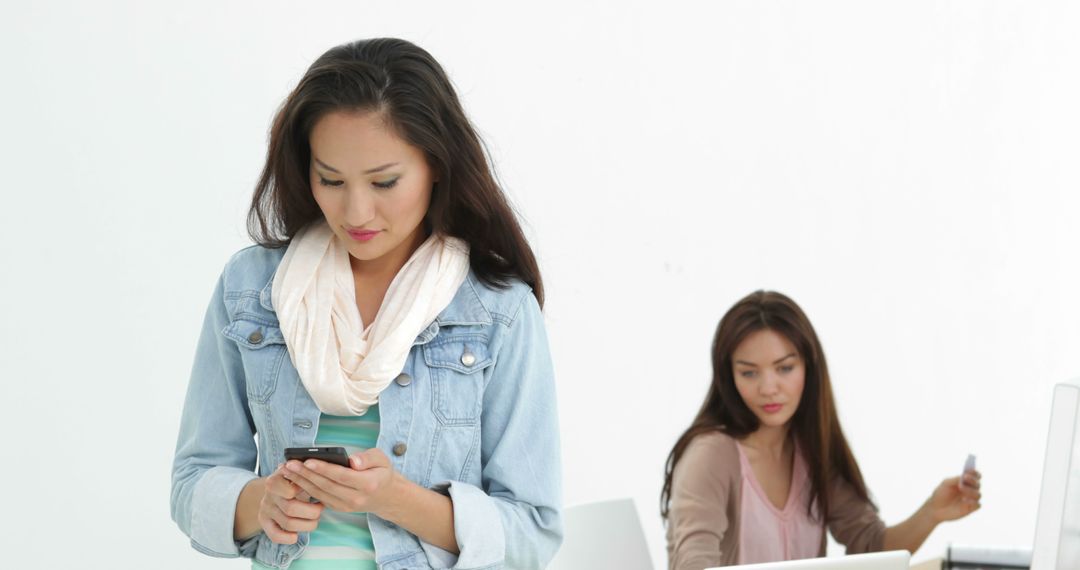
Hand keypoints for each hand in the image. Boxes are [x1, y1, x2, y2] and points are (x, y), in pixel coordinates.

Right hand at [258, 465, 324, 543]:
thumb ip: (305, 473)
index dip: (305, 493)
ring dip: (306, 525)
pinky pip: (274, 535)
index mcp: (275, 480)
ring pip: (288, 523)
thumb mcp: (297, 472)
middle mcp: (268, 495)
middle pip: (291, 509)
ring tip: (315, 519)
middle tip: (320, 508)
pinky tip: (296, 535)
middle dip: (312, 512)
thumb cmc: (292, 480)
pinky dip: (287, 538)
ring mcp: (265, 509)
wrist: (273, 489)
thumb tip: (318, 469)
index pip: (290, 490)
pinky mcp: (264, 522)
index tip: (315, 491)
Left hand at [283, 448, 397, 515]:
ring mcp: (346, 505)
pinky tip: (295, 478)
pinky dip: (305, 488)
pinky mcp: (338, 508)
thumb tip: (352, 460)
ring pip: (320, 493)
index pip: (341, 476)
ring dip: (301, 481)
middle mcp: (356, 498)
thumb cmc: (381, 473)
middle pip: (326, 485)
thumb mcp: (382, 459)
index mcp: (368, 484)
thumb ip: (368, 458)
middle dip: (306, 474)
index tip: (308, 460)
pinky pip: (319, 498)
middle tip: (289, 464)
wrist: (386, 497)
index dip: (323, 469)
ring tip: (287, 470)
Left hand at [927, 469, 981, 522]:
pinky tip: (964, 500)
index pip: (975, 476)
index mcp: (966, 482)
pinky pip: (977, 505)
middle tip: (964, 477)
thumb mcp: (946, 483)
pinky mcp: (971, 508)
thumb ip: (955, 479)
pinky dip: (973, 502)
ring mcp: (971, 499)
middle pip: (978, 484)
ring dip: (970, 491)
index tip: (970, 470)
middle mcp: (971, 490)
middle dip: (972, 480)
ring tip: (961, 488)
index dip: (975, 472)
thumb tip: (964, 476)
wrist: (936, 507)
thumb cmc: (941, 493)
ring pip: (978, 494)